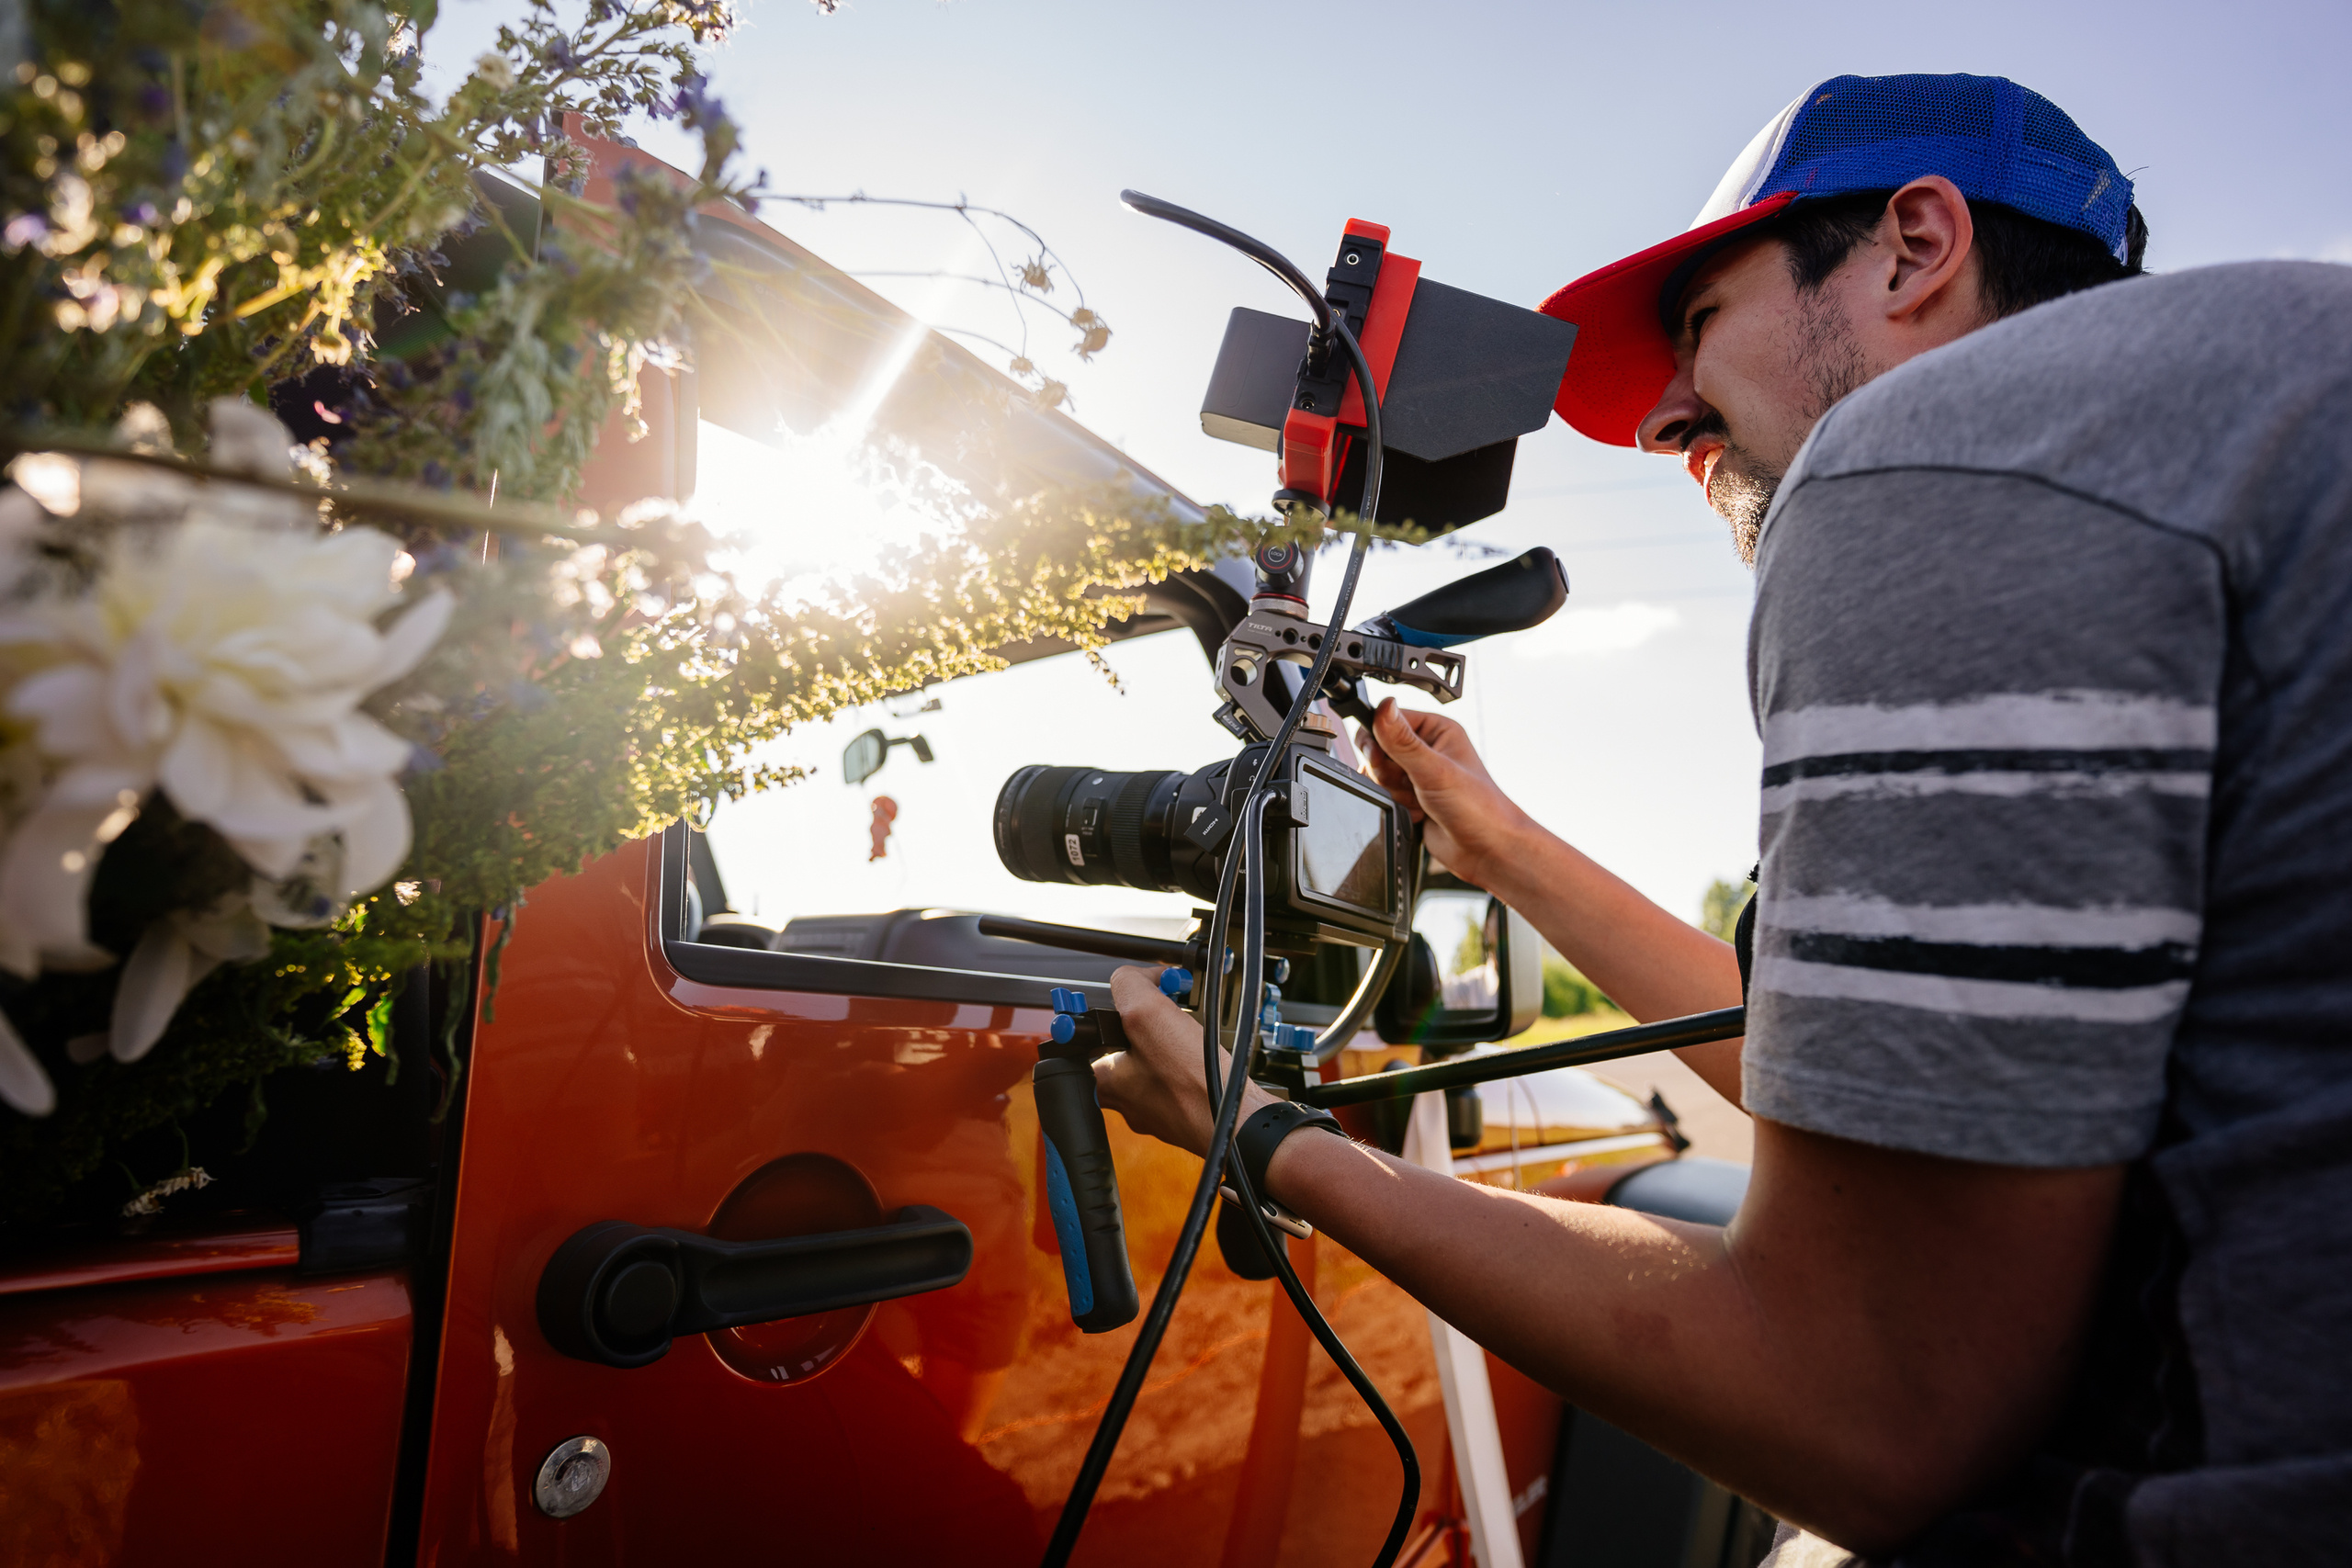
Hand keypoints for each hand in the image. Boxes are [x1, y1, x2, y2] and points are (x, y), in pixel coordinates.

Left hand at [1092, 965, 1277, 1156]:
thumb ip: (1129, 987)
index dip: (1105, 1014)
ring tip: (1186, 1036)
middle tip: (1165, 1018)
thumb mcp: (1148, 1015)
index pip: (1085, 1041)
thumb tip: (1132, 976)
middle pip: (1122, 1050)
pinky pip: (1176, 1082)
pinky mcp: (1181, 1115)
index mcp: (1105, 1083)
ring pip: (1151, 1066)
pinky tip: (1200, 1058)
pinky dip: (1187, 1065)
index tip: (1126, 1007)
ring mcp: (1154, 1111)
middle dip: (1145, 1027)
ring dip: (1168, 1046)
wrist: (1238, 1120)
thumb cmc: (1194, 1082)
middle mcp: (1125, 1101)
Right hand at [1359, 698, 1538, 888]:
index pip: (1388, 720)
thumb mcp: (1435, 769)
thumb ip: (1403, 741)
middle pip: (1378, 751)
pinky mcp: (1412, 798)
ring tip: (1422, 801)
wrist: (1487, 850)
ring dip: (1395, 793)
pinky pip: (1385, 796)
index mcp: (1436, 730)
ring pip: (1378, 776)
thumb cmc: (1478, 808)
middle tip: (1412, 783)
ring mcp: (1418, 774)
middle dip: (1389, 773)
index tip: (1385, 758)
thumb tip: (1384, 706)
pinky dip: (1398, 807)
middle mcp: (1426, 748)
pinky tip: (1420, 813)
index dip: (1379, 740)